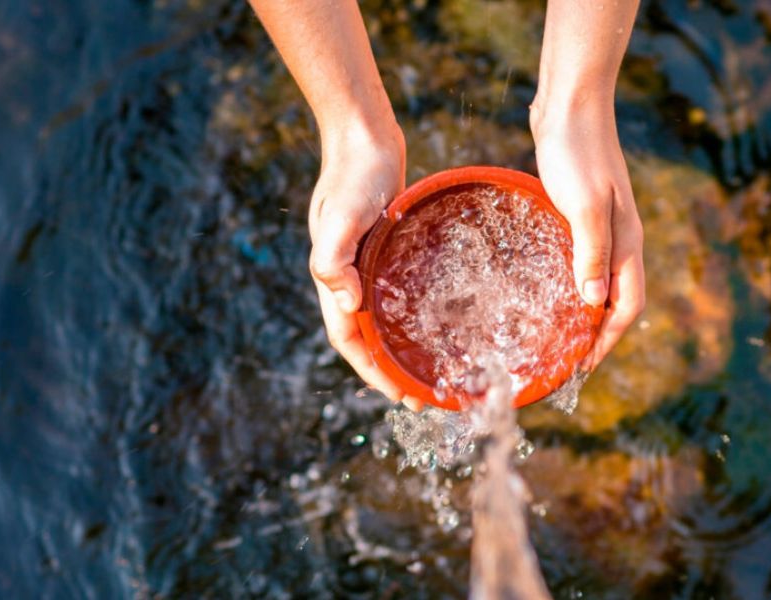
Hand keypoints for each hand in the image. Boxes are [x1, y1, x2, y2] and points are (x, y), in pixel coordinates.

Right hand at [308, 121, 419, 407]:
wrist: (363, 138)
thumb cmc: (353, 175)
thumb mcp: (341, 216)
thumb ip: (333, 259)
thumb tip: (347, 304)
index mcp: (335, 278)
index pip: (350, 340)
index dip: (373, 372)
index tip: (401, 396)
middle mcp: (349, 277)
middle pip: (367, 337)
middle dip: (391, 371)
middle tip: (425, 397)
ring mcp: (366, 264)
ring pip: (382, 318)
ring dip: (401, 347)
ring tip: (431, 369)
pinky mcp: (385, 249)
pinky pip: (396, 292)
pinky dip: (411, 314)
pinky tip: (436, 320)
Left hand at [531, 100, 645, 369]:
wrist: (571, 104)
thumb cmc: (576, 152)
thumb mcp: (583, 205)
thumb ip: (590, 253)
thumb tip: (592, 304)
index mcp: (626, 242)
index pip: (626, 307)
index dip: (607, 340)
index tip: (582, 368)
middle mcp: (620, 239)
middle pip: (616, 300)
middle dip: (597, 335)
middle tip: (567, 361)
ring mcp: (602, 226)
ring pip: (599, 281)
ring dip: (584, 311)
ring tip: (557, 335)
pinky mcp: (581, 213)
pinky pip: (582, 260)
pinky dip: (571, 282)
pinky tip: (547, 287)